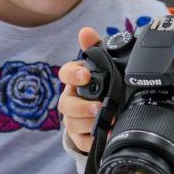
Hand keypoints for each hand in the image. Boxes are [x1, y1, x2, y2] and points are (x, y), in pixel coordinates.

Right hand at [57, 27, 103, 152]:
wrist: (108, 111)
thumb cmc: (102, 85)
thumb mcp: (102, 65)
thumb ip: (95, 47)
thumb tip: (85, 31)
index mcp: (76, 80)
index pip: (65, 73)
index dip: (73, 74)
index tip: (85, 75)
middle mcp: (71, 99)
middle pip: (65, 104)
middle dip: (80, 106)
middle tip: (97, 107)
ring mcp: (74, 119)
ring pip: (71, 123)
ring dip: (87, 123)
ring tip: (107, 122)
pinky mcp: (80, 137)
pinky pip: (81, 142)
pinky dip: (91, 141)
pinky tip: (105, 137)